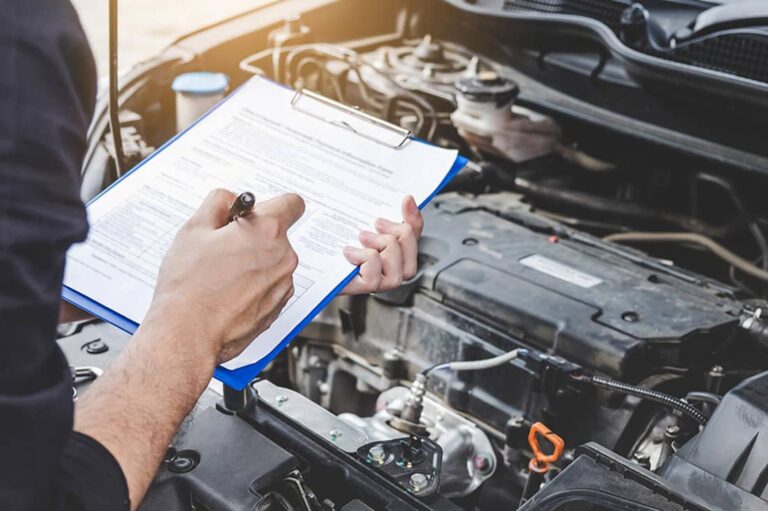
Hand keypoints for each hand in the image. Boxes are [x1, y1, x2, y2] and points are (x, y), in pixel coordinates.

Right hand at [148, 189, 304, 364]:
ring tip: (221, 275)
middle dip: (254, 236)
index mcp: (267, 231)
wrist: (188, 333)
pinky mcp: (278, 306)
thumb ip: (219, 202)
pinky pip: (270, 285)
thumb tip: (230, 198)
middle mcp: (284, 257)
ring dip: (254, 262)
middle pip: (277, 235)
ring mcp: (283, 284)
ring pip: (273, 262)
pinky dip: (255, 285)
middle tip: (223, 247)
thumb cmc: (189, 285)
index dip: (271, 205)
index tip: (254, 212)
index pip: (292, 203)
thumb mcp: (194, 229)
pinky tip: (228, 293)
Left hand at [341, 195, 423, 294]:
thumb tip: (406, 198)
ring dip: (381, 245)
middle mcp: (391, 265)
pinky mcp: (365, 288)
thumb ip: (380, 211)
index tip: (405, 199)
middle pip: (410, 245)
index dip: (414, 216)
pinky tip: (349, 252)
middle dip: (397, 232)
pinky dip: (363, 259)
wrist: (305, 258)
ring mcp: (380, 280)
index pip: (414, 231)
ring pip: (397, 263)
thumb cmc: (331, 240)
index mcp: (392, 246)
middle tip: (376, 224)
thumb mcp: (355, 218)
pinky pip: (375, 278)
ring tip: (362, 237)